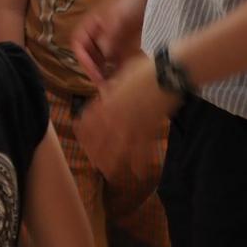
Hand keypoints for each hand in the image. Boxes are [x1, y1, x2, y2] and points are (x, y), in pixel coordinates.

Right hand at [71, 0, 147, 87]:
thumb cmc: (130, 0)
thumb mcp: (117, 17)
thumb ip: (109, 38)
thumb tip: (105, 58)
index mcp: (90, 24)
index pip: (78, 45)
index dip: (83, 60)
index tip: (93, 73)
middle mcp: (99, 34)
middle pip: (90, 55)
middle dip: (95, 70)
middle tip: (104, 85)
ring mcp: (114, 40)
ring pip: (105, 61)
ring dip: (107, 72)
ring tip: (115, 86)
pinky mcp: (128, 45)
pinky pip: (121, 60)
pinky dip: (121, 70)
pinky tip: (126, 79)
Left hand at [76, 54, 174, 180]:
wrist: (165, 75)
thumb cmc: (141, 72)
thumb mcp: (118, 80)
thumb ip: (109, 93)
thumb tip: (104, 98)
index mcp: (105, 105)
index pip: (88, 124)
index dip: (83, 134)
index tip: (81, 141)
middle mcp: (115, 119)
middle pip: (100, 142)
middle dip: (96, 154)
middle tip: (94, 164)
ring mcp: (132, 127)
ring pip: (118, 151)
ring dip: (112, 164)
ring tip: (109, 173)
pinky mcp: (149, 131)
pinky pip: (143, 151)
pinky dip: (140, 164)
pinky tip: (138, 174)